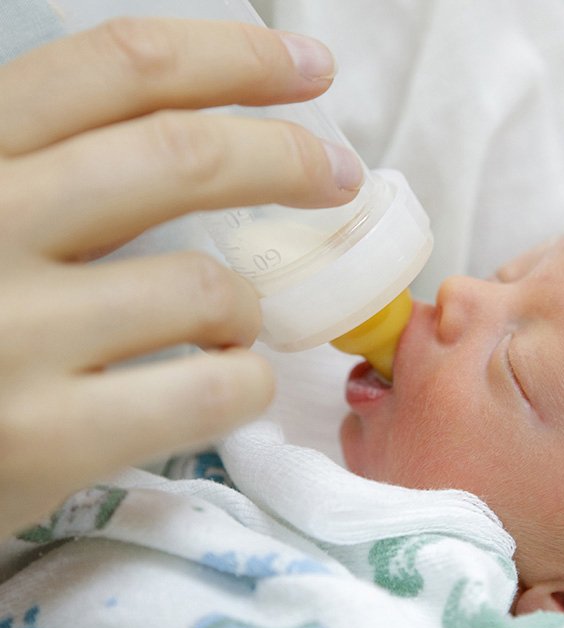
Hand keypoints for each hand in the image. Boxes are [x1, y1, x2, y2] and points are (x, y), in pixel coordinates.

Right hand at [0, 18, 362, 535]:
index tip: (310, 69)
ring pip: (205, 286)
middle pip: (182, 157)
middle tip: (336, 177)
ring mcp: (13, 335)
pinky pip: (210, 390)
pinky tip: (227, 383)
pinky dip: (246, 384)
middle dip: (287, 158)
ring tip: (229, 327)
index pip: (121, 67)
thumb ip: (53, 168)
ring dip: (246, 306)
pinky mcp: (45, 438)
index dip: (236, 58)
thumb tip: (205, 133)